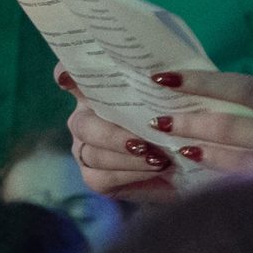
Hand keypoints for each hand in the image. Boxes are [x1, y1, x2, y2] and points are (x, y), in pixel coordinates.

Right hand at [60, 73, 181, 205]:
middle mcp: (85, 117)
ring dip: (126, 157)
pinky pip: (101, 178)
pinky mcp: (94, 176)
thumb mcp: (174, 94)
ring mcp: (85, 148)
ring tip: (157, 158)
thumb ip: (162, 82)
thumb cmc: (177, 116)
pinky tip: (153, 169)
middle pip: (82, 124)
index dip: (65, 74)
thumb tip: (164, 76)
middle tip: (141, 143)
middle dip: (112, 135)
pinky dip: (130, 174)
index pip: (73, 75)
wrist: (187, 160)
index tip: (67, 79)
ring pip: (92, 154)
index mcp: (98, 89)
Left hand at [139, 68, 252, 177]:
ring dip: (200, 156)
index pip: (244, 87)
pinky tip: (195, 186)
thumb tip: (210, 105)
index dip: (204, 82)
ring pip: (234, 164)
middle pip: (233, 126)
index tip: (167, 77)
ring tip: (172, 150)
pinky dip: (218, 188)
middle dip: (191, 123)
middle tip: (158, 121)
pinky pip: (246, 191)